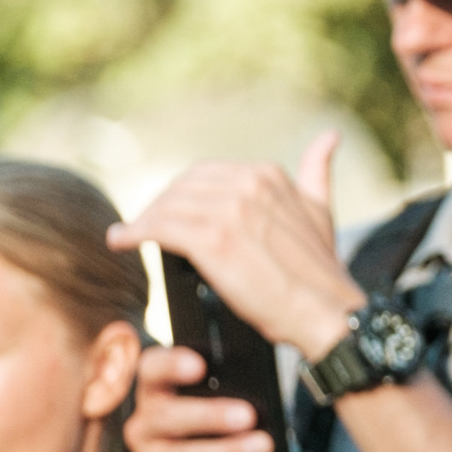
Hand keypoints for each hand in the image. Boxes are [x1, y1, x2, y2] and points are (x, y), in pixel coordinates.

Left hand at [106, 131, 361, 360]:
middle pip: (181, 187)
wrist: (327, 314)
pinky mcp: (212, 241)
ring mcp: (229, 211)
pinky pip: (160, 229)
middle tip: (142, 226)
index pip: (205, 174)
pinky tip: (122, 241)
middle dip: (158, 205)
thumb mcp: (321, 210)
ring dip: (142, 221)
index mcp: (267, 174)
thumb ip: (317, 171)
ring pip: (168, 207)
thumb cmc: (322, 273)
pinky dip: (136, 234)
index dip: (180, 193)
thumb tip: (329, 137)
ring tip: (129, 236)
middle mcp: (247, 184)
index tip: (167, 212)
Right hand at [125, 344, 267, 451]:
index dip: (171, 365)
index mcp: (154, 397)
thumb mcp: (211, 416)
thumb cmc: (210, 443)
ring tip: (263, 446)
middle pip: (167, 417)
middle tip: (248, 414)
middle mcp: (143, 430)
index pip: (150, 371)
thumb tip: (260, 395)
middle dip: (210, 415)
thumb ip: (225, 397)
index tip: (200, 364)